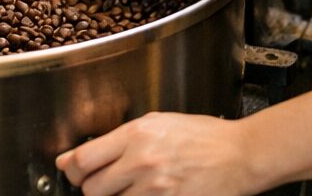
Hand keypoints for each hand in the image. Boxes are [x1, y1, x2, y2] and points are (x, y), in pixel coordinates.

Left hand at [56, 113, 259, 195]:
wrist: (240, 154)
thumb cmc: (202, 136)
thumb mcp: (157, 122)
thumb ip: (117, 138)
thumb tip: (78, 156)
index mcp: (136, 134)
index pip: (84, 159)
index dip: (72, 169)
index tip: (72, 171)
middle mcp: (142, 161)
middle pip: (92, 188)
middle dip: (90, 188)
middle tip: (98, 182)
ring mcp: (156, 188)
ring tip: (126, 188)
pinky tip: (141, 194)